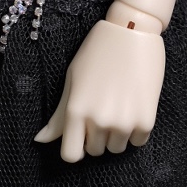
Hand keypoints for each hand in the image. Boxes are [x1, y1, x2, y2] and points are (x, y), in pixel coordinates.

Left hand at [34, 19, 164, 161]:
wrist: (133, 31)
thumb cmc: (98, 52)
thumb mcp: (72, 79)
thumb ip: (59, 116)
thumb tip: (40, 140)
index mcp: (76, 110)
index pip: (71, 155)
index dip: (76, 146)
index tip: (81, 134)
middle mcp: (98, 120)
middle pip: (96, 151)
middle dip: (97, 134)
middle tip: (103, 106)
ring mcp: (123, 122)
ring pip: (117, 147)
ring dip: (117, 133)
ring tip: (119, 103)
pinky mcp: (146, 120)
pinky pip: (137, 141)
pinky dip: (136, 129)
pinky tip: (134, 103)